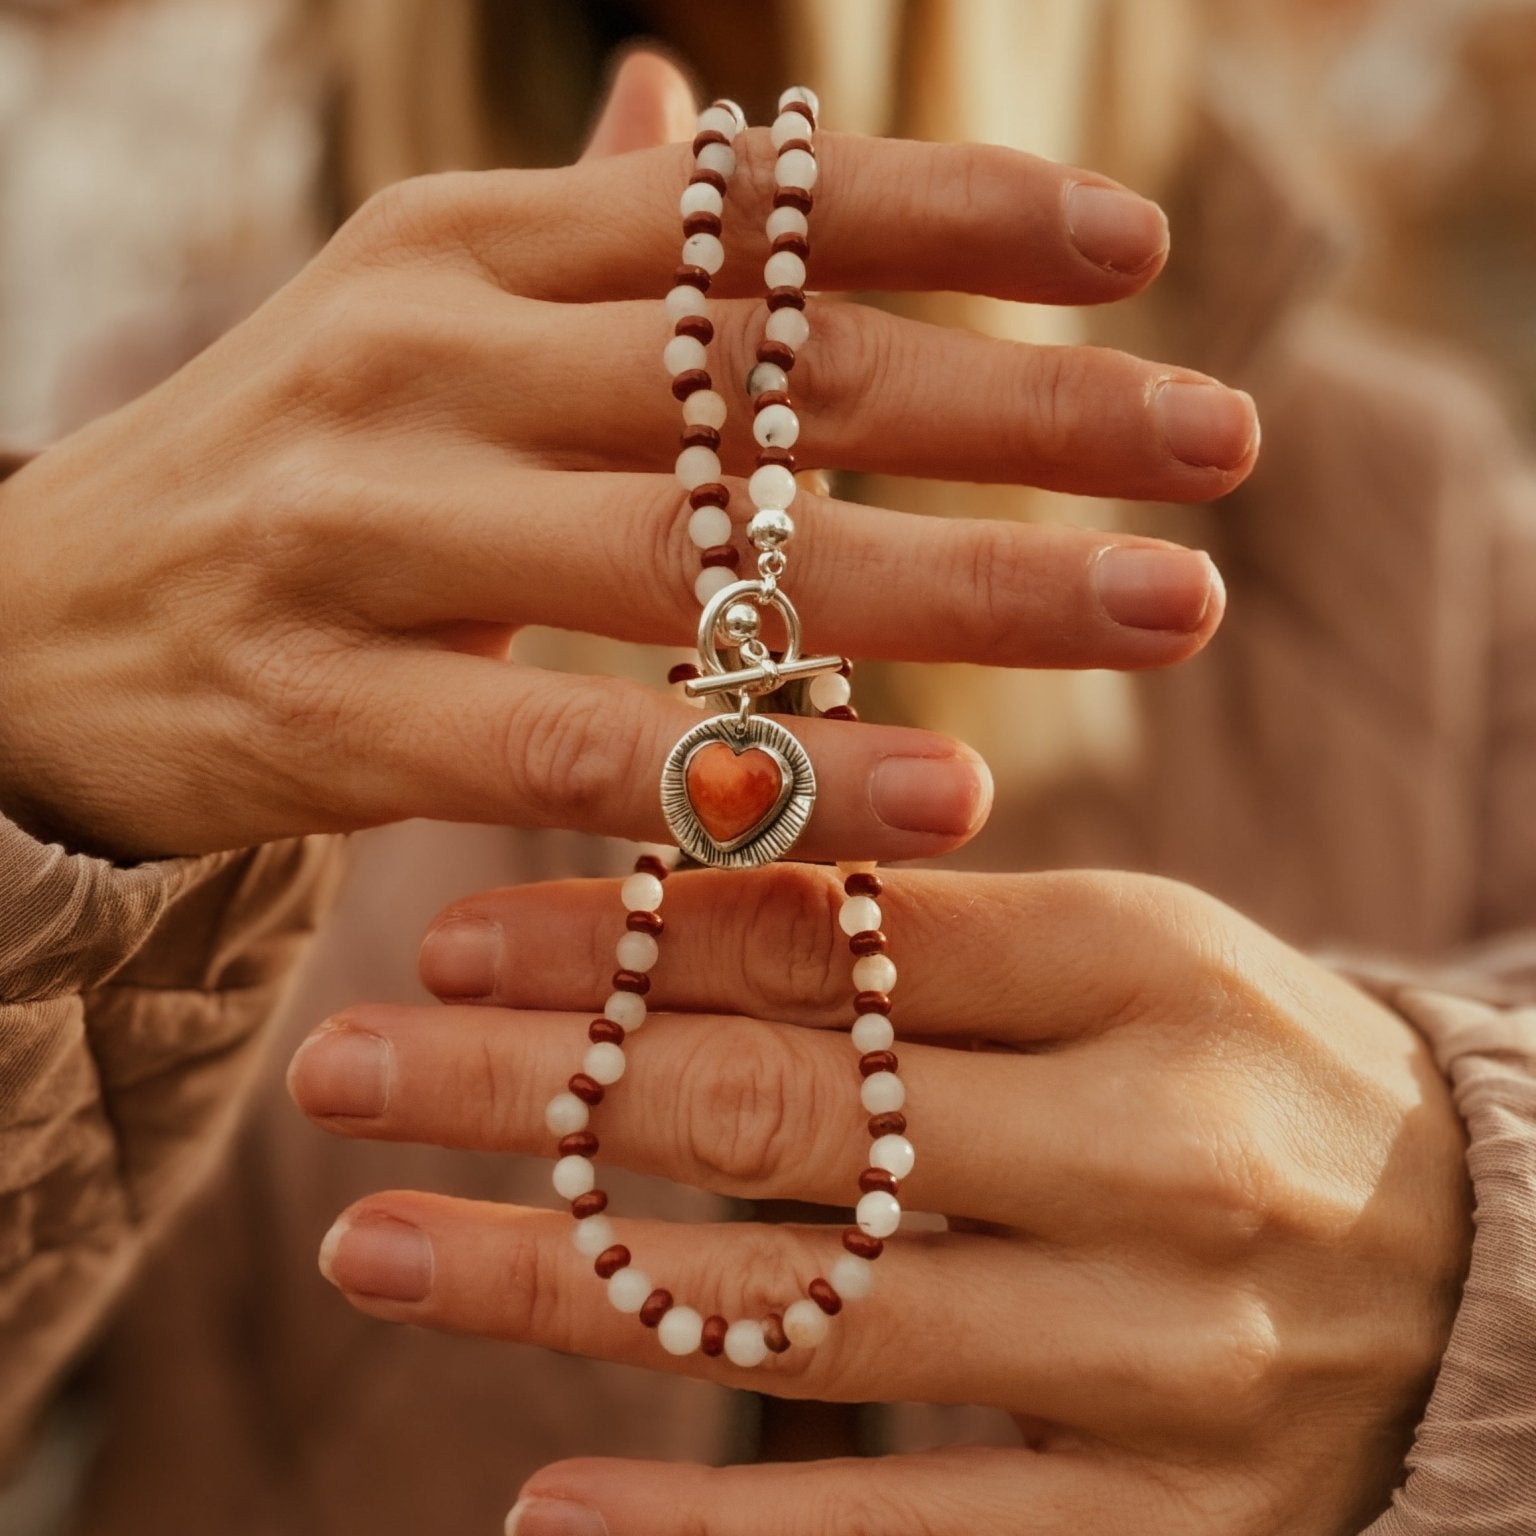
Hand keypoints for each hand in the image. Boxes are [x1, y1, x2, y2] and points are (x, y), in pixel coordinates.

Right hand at [0, 54, 1251, 859]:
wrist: (32, 631)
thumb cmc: (280, 481)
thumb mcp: (415, 321)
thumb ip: (574, 240)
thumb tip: (699, 111)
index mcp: (465, 254)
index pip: (748, 213)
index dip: (953, 215)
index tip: (1140, 247)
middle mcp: (426, 359)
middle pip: (772, 378)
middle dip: (1023, 409)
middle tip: (1220, 448)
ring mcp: (367, 529)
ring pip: (704, 559)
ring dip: (957, 588)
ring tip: (1155, 614)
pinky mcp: (326, 707)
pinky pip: (586, 742)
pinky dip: (767, 773)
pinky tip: (939, 797)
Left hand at [289, 866, 1468, 1535]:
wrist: (1475, 1262)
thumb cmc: (1233, 1068)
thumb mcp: (1113, 956)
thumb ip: (915, 934)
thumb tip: (662, 897)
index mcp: (1148, 968)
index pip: (835, 936)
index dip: (627, 933)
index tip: (455, 935)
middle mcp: (1160, 1156)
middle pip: (790, 1114)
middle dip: (540, 1089)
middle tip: (349, 1068)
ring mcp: (1164, 1361)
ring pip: (807, 1318)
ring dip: (563, 1282)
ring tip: (380, 1247)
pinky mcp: (1167, 1532)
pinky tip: (539, 1507)